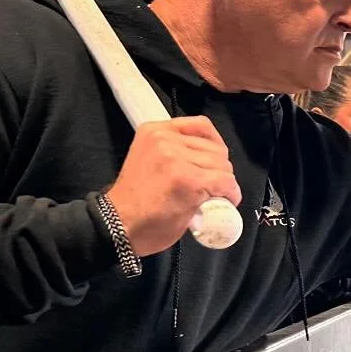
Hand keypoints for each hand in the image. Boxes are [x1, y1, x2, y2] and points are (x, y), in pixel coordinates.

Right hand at [105, 117, 241, 256]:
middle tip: (211, 187)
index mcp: (154, 131)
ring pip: (223, 166)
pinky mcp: (190, 180)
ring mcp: (177, 159)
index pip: (201, 126)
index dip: (214, 147)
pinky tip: (224, 202)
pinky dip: (231, 195)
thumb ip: (172, 151)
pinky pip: (226, 183)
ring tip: (212, 197)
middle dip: (219, 170)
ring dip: (224, 184)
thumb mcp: (149, 160)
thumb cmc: (135, 202)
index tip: (213, 163)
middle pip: (216, 149)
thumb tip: (205, 157)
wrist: (120, 225)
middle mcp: (165, 139)